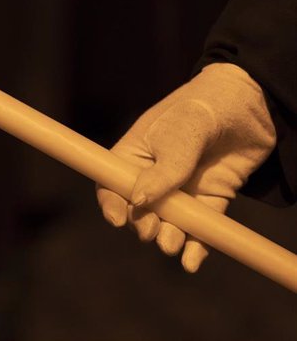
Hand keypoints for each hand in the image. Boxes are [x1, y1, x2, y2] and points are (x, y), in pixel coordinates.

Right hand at [96, 63, 275, 271]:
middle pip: (139, 210)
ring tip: (171, 245)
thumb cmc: (204, 105)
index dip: (110, 203)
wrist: (253, 101)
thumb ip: (165, 169)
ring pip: (170, 223)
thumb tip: (139, 202)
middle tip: (151, 231)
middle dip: (142, 225)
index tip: (117, 219)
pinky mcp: (212, 199)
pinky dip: (197, 247)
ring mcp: (184, 189)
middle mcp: (155, 175)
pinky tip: (191, 261)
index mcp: (135, 154)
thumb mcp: (181, 132)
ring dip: (168, 238)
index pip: (112, 184)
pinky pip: (202, 228)